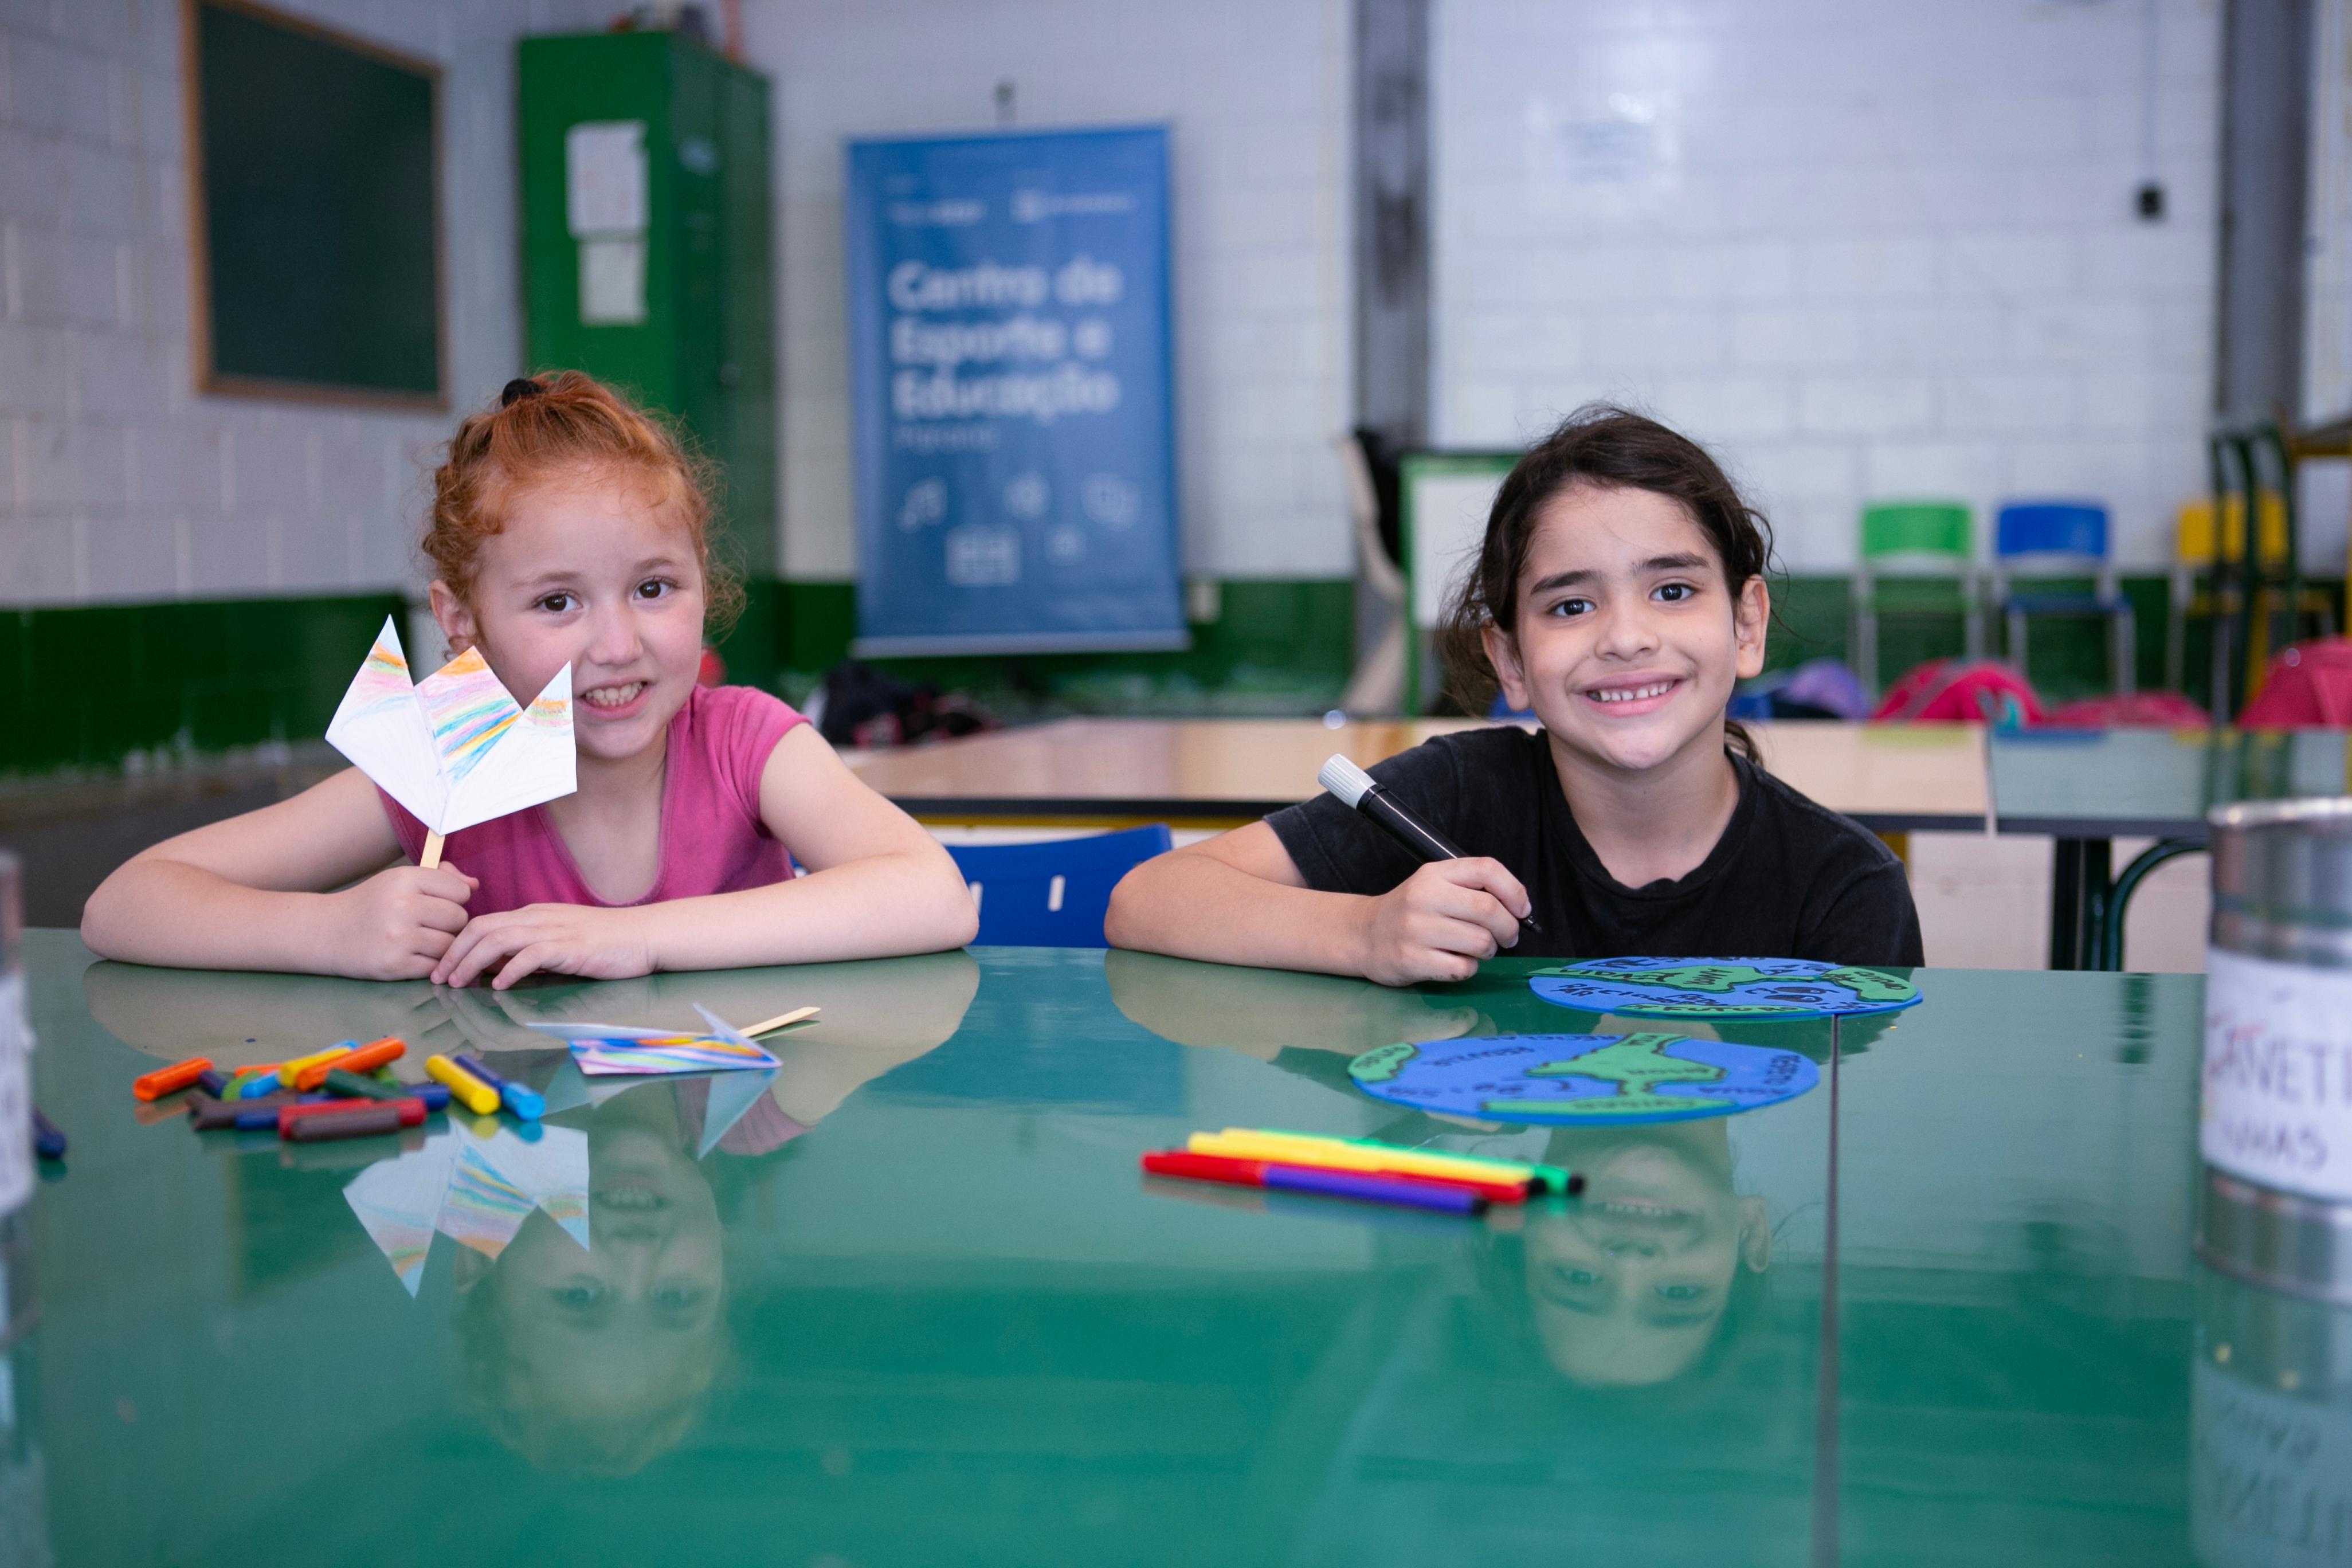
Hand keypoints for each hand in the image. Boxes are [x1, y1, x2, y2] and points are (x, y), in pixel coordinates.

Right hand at [324, 864, 477, 980]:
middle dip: (451, 924)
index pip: (459, 891)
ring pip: (450, 944)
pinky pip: (435, 966)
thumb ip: (440, 877)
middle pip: (459, 919)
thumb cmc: (372, 904)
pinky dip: (431, 964)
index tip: (438, 904)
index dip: (455, 899)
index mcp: (404, 880)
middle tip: (431, 925)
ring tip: (424, 941)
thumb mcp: (400, 880)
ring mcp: (398, 938)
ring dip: (443, 946)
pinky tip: (415, 956)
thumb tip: (474, 885)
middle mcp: (401, 907)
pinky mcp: (395, 965)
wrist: (328, 933)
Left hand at [432, 902, 657, 989]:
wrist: (645, 934)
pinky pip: (531, 955)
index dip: (456, 944)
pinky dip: (509, 970)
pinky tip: (499, 985)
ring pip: (498, 939)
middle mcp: (538, 918)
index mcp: (533, 915)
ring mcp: (554, 930)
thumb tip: (495, 968)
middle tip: (438, 978)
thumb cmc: (606, 942)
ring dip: (472, 962)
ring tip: (458, 983)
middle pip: (481, 927)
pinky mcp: (571, 947)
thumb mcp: (559, 941)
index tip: (441, 968)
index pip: (482, 923)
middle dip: (454, 953)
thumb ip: (528, 950)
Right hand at [1352, 858, 1529, 985]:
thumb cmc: (1411, 911)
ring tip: (1476, 949)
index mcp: (1435, 874)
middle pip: (1489, 909)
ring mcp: (1417, 929)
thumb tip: (1520, 908)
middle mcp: (1424, 897)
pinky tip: (1455, 962)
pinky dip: (1468, 969)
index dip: (1515, 890)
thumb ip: (1473, 889)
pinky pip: (1463, 968)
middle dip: (1509, 928)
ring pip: (1480, 942)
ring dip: (1489, 950)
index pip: (1487, 869)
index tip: (1522, 909)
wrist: (1365, 935)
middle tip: (1507, 937)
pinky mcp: (1413, 960)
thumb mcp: (1436, 885)